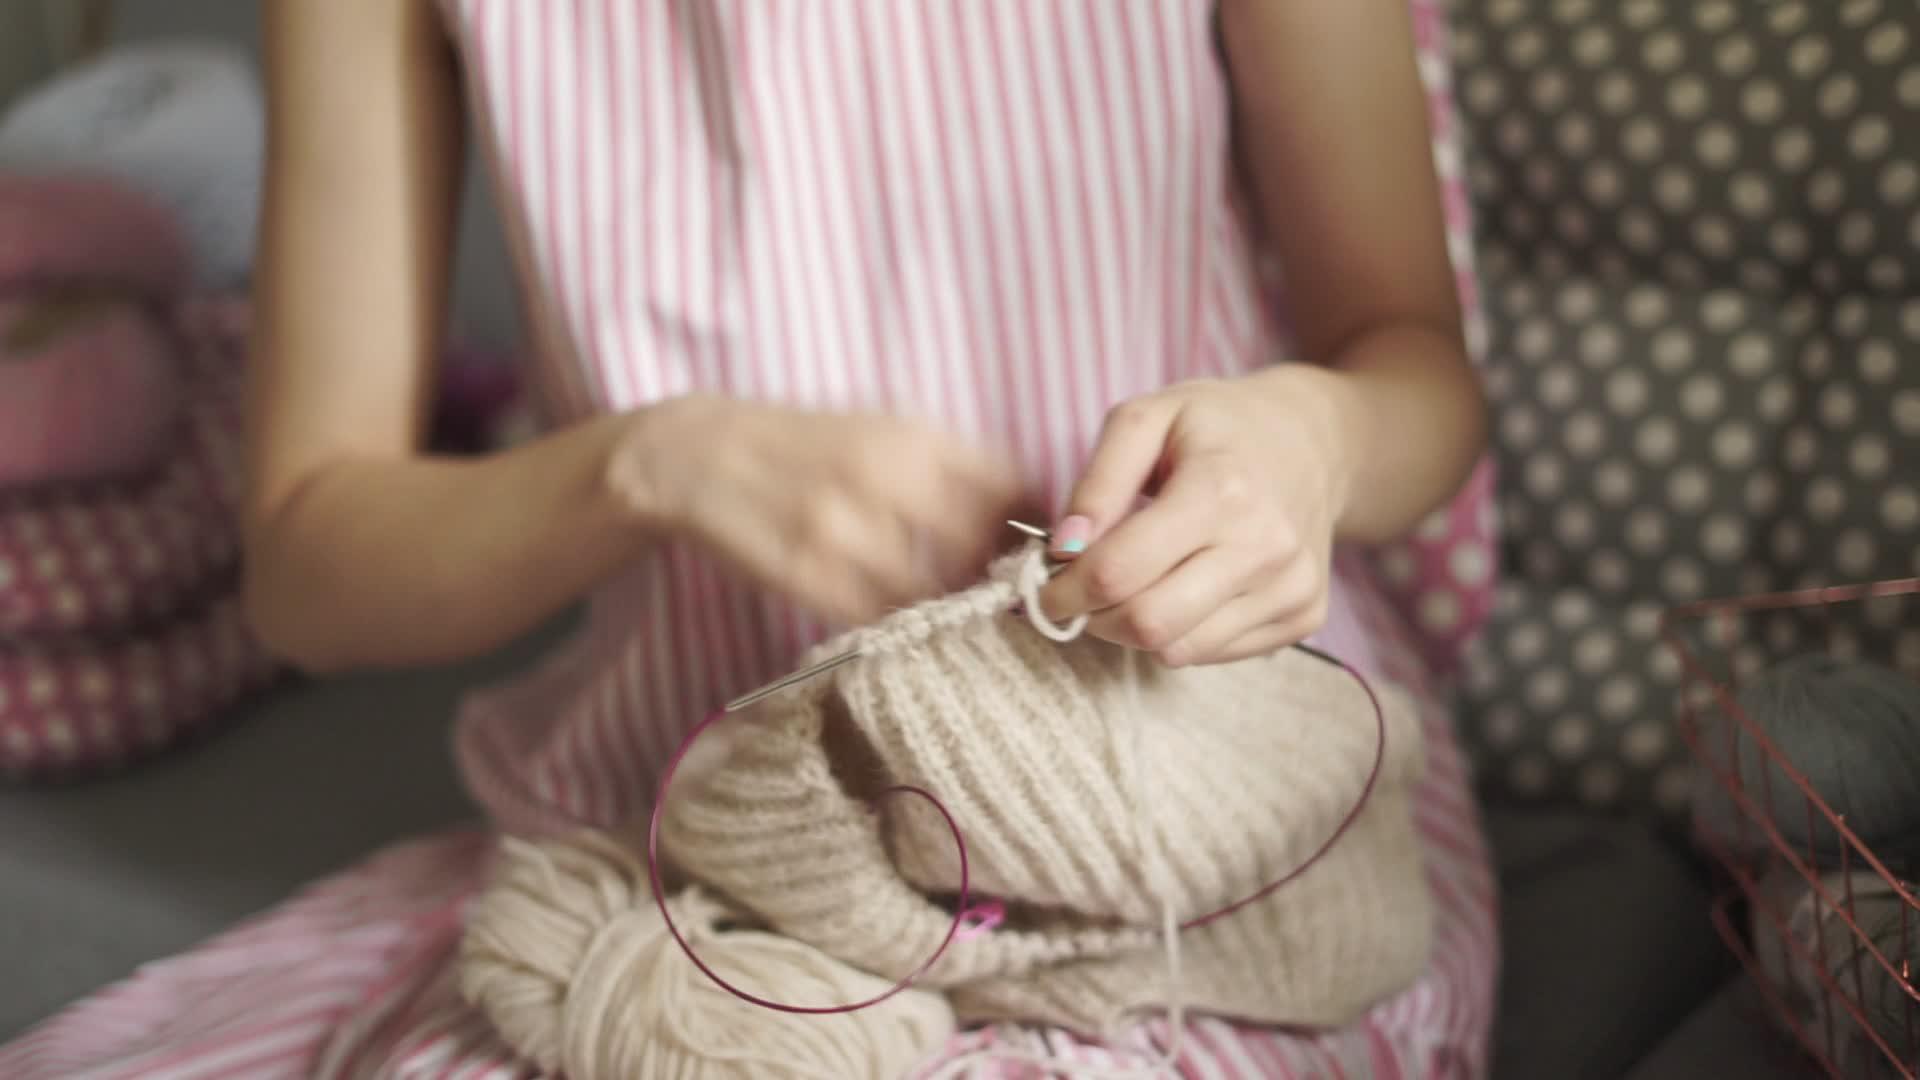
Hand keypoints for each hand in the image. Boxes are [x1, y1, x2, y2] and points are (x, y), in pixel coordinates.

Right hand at [616, 394, 1029, 626]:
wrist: (701, 455)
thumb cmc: (805, 442)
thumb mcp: (882, 427)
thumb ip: (951, 464)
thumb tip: (1028, 509)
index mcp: (910, 437)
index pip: (1007, 488)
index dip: (1031, 525)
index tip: (1040, 548)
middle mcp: (881, 478)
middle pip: (978, 545)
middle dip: (995, 572)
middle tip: (1000, 589)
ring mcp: (841, 531)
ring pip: (931, 590)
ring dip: (948, 602)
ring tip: (949, 603)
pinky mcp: (806, 577)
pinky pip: (877, 614)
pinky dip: (895, 618)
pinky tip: (895, 610)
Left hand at [1038, 366, 1358, 666]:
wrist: (1313, 442)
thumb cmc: (1217, 426)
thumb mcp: (1147, 418)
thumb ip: (1097, 481)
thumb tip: (1064, 546)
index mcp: (1221, 490)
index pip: (1118, 570)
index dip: (1064, 588)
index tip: (1046, 585)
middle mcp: (1264, 546)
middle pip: (1148, 623)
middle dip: (1095, 617)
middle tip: (1080, 595)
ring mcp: (1291, 588)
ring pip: (1178, 650)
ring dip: (1134, 629)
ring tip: (1133, 585)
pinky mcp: (1304, 617)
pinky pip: (1213, 654)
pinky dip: (1180, 632)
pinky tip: (1183, 588)